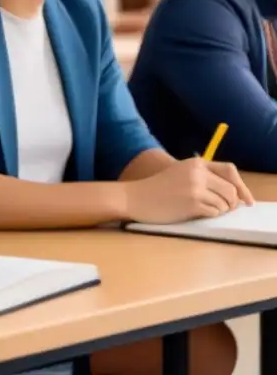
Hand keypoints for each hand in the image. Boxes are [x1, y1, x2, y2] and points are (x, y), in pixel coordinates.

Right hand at [124, 157, 254, 223]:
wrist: (134, 197)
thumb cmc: (156, 189)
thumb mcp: (180, 174)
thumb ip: (202, 178)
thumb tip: (233, 194)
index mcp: (195, 163)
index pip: (229, 171)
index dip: (241, 186)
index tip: (245, 199)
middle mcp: (197, 172)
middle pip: (231, 189)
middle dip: (231, 202)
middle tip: (222, 209)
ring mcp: (195, 188)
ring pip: (225, 203)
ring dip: (220, 210)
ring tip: (205, 211)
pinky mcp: (192, 203)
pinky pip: (214, 212)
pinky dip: (210, 215)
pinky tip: (196, 213)